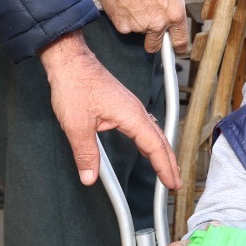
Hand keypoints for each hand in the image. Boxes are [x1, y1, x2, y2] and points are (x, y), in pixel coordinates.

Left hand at [37, 32, 180, 188]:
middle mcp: (136, 111)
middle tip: (175, 183)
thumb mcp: (76, 125)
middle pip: (161, 141)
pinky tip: (147, 147)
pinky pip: (145, 126)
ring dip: (162, 152)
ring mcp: (131, 107)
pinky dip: (151, 141)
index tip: (171, 184)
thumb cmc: (75, 85)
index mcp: (131, 115)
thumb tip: (89, 177)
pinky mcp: (124, 105)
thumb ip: (86, 154)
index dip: (164, 167)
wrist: (70, 61)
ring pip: (154, 133)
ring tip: (167, 169)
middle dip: (170, 163)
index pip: (154, 147)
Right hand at [98, 0, 206, 53]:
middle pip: (156, 45)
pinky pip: (125, 27)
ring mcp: (139, 26)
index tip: (178, 50)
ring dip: (140, 25)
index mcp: (175, 15)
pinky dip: (125, 20)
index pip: (180, 41)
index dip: (180, 48)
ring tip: (138, 5)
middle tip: (153, 28)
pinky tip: (126, 5)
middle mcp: (158, 24)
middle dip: (156, 41)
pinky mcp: (122, 25)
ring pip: (140, 33)